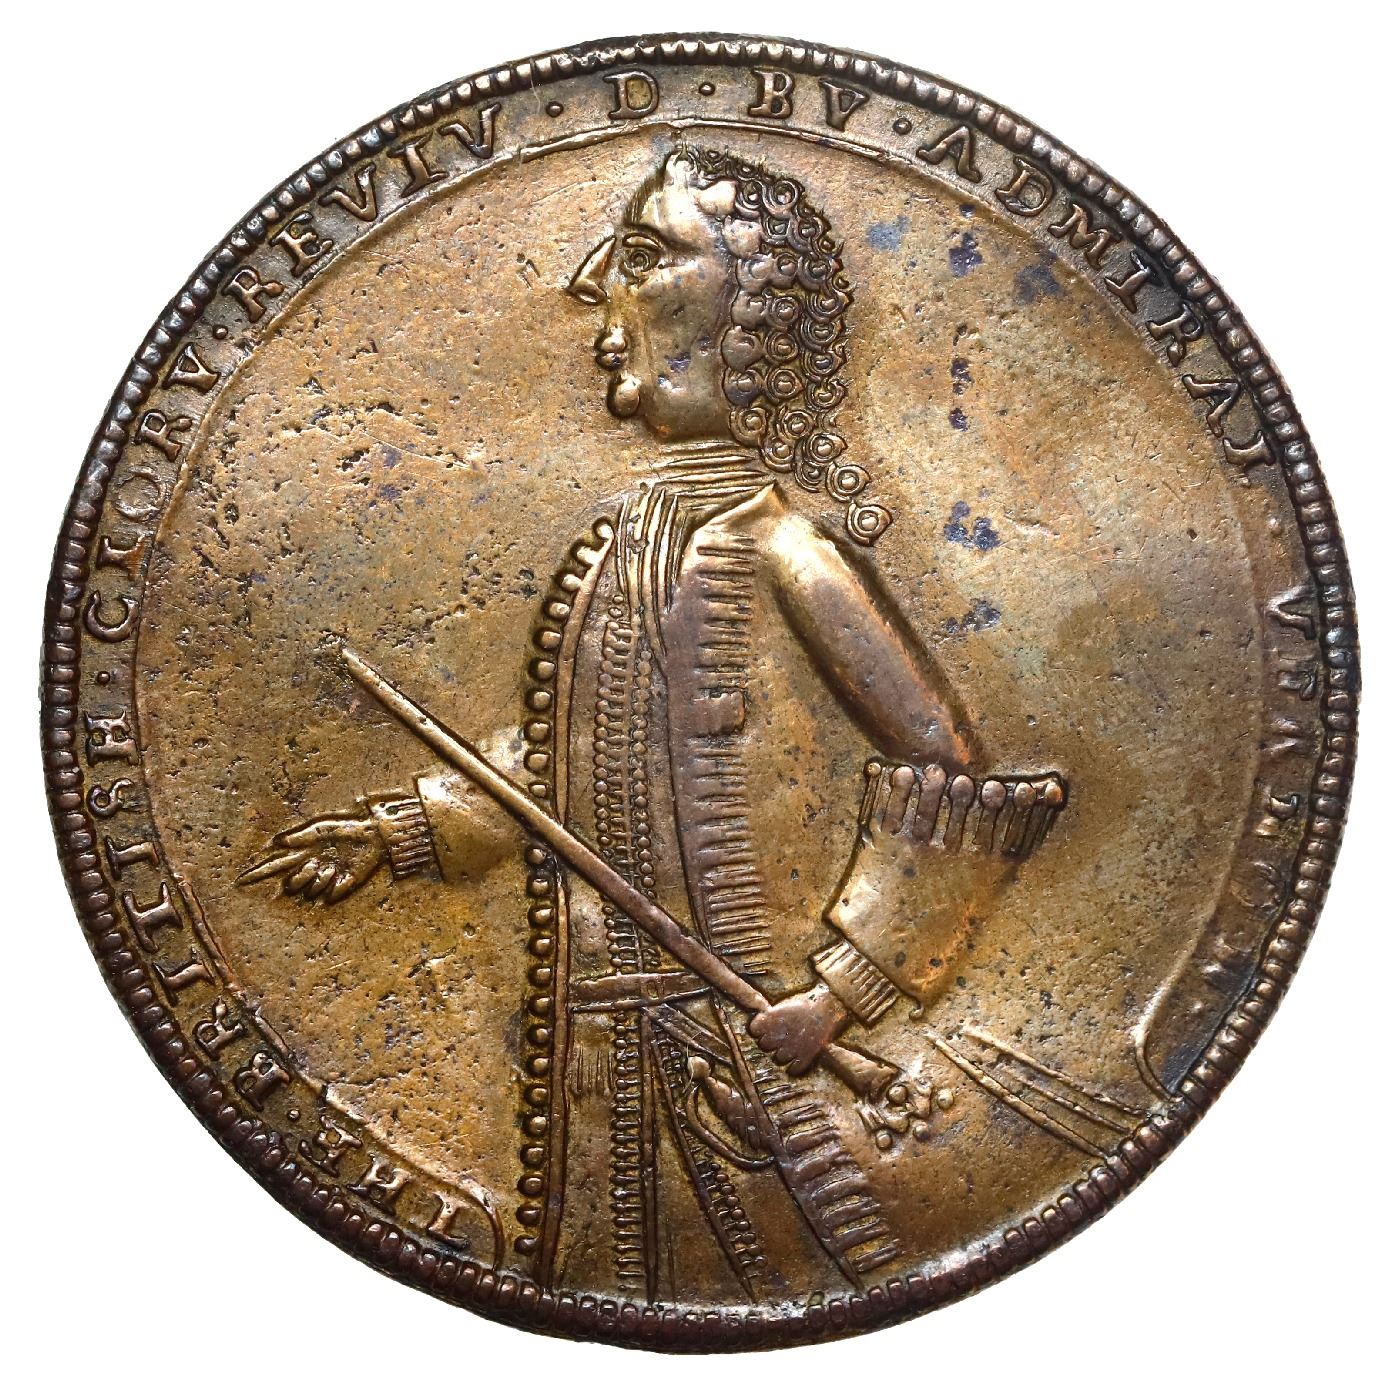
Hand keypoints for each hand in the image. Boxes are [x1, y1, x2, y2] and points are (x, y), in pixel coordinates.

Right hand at [237, 813, 386, 903]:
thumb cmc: (347, 828)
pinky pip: (330, 897)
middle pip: (291, 886)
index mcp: (303, 853)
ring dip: (321, 879)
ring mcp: (325, 880)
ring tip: (335, 865)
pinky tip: (346, 874)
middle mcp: (311, 869)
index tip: (239, 881)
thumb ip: (299, 836)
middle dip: (300, 878)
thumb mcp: (321, 828)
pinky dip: (336, 886)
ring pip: (310, 892)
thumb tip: (278, 843)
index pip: (275, 865)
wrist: (374, 836)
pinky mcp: (341, 888)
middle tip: (316, 864)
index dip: (258, 874)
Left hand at [748, 984, 849, 1075]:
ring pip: (778, 1058)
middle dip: (770, 1041)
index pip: (754, 1029)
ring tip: (791, 1045)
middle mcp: (779, 1034)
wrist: (828, 1007)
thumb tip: (760, 1025)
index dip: (759, 1028)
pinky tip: (797, 1058)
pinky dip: (794, 1066)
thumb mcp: (784, 1005)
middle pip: (764, 1045)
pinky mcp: (806, 1056)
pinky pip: (794, 1068)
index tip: (764, 1027)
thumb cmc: (806, 1003)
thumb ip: (770, 1017)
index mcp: (773, 1019)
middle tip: (779, 1036)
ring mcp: (793, 1047)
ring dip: (783, 1053)